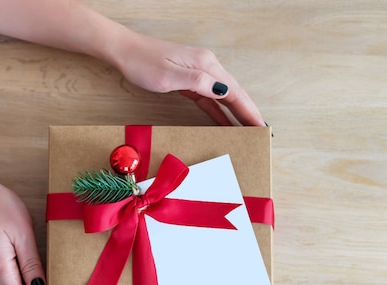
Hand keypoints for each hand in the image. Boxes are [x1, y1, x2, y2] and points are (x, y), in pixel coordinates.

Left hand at [112, 32, 265, 125]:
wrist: (125, 51)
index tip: (261, 125)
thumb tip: (224, 90)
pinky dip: (219, 111)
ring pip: (224, 96)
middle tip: (261, 132)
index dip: (249, 110)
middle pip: (234, 93)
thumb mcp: (169, 76)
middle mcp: (207, 66)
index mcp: (205, 64)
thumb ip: (197, 82)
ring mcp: (199, 72)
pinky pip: (210, 98)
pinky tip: (225, 122)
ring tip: (248, 131)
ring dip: (236, 113)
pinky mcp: (190, 79)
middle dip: (248, 113)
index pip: (234, 90)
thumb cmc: (143, 62)